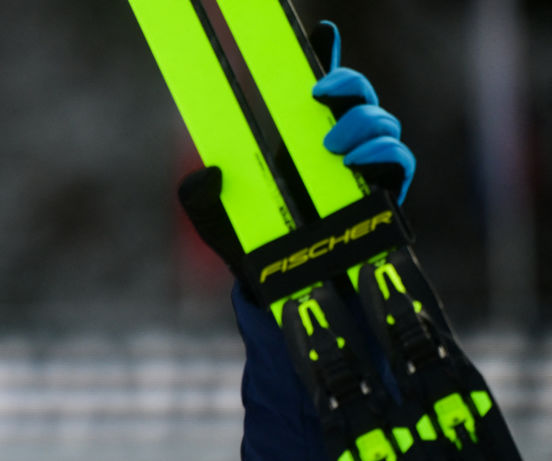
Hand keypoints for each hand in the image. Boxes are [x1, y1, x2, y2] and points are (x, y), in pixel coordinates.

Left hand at [179, 20, 416, 281]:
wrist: (282, 289)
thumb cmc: (251, 247)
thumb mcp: (214, 220)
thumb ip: (198, 197)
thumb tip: (208, 173)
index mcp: (298, 143)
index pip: (317, 94)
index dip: (326, 60)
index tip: (322, 33)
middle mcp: (337, 149)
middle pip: (359, 97)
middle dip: (348, 84)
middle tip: (319, 94)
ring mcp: (364, 170)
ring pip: (383, 122)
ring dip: (362, 123)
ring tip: (331, 146)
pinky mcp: (385, 195)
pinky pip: (400, 161)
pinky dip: (385, 153)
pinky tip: (356, 163)